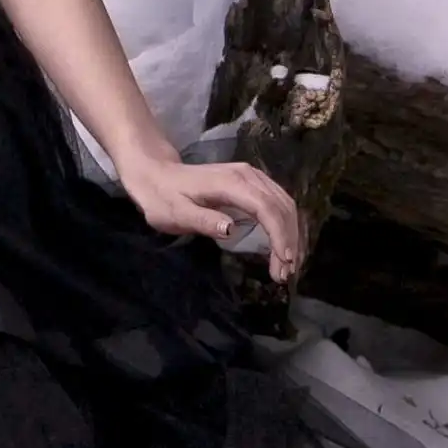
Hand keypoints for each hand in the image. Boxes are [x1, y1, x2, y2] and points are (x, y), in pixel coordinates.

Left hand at [118, 151, 304, 280]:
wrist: (156, 175)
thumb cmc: (163, 198)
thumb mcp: (176, 214)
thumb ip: (203, 220)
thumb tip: (232, 229)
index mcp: (231, 183)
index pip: (266, 208)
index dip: (279, 235)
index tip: (284, 262)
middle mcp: (248, 175)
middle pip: (282, 207)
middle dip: (289, 241)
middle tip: (286, 273)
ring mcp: (252, 177)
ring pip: (284, 205)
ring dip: (291, 235)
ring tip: (288, 266)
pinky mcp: (253, 183)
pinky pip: (278, 203)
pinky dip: (285, 226)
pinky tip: (283, 246)